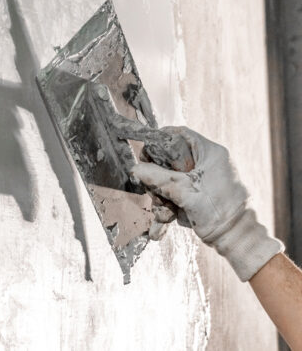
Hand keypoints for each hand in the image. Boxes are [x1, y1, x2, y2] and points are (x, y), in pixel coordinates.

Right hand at [131, 126, 282, 280]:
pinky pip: (176, 192)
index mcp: (210, 153)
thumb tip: (136, 169)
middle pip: (170, 159)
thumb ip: (159, 179)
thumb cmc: (220, 214)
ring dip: (162, 196)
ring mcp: (203, 178)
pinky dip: (169, 205)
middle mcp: (206, 162)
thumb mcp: (185, 193)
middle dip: (158, 179)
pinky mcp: (199, 193)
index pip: (179, 134)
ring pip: (170, 178)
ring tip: (166, 214)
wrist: (238, 240)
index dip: (159, 143)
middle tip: (157, 194)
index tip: (147, 158)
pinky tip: (167, 219)